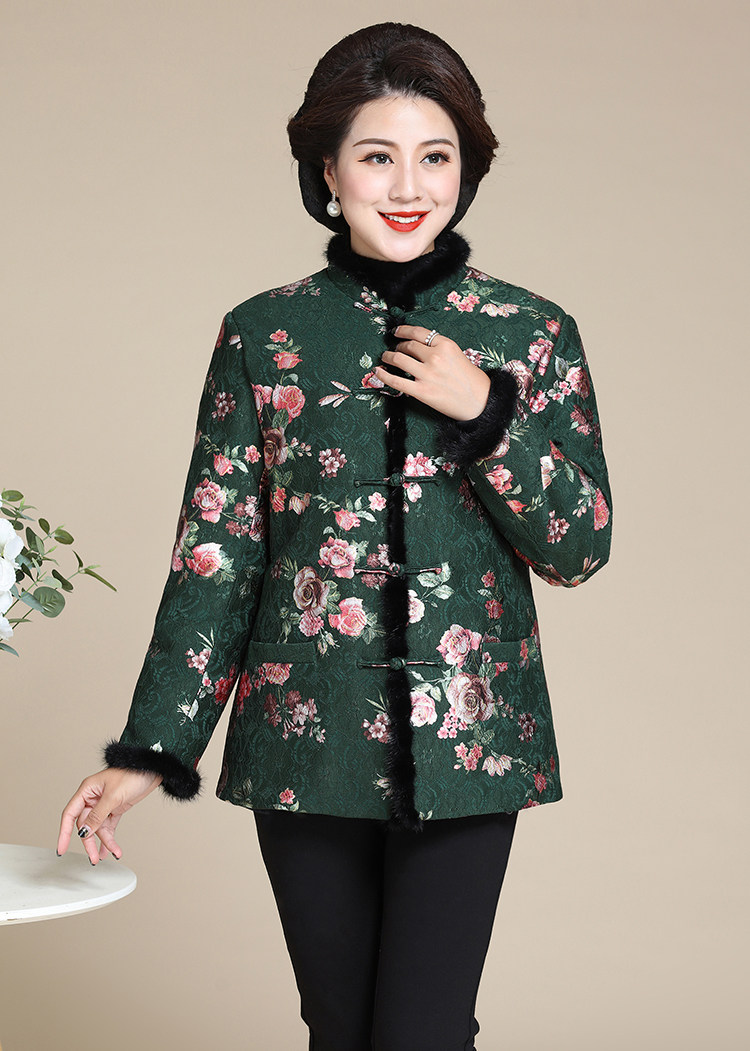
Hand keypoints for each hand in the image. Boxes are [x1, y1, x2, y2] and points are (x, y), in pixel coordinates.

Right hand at [57, 768, 161, 864]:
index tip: (61, 848)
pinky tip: (111, 849)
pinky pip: (108, 826)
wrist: (152, 770)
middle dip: (89, 841)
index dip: (64, 833)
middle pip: (85, 825)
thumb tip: (84, 831)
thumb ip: (97, 815)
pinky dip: (109, 838)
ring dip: (103, 842)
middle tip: (92, 858)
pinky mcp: (115, 808)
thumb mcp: (113, 796)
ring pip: (98, 828)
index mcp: (87, 790)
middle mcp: (93, 798)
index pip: (70, 814)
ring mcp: (104, 804)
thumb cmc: (132, 774)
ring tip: (108, 855)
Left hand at [375, 324, 490, 420]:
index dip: (403, 331)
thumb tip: (418, 346)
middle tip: (394, 349)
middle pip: (408, 346)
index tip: (397, 332)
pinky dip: (383, 376)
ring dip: (388, 357)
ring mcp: (427, 374)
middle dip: (398, 346)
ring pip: (399, 359)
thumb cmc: (471, 380)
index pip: (418, 332)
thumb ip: (439, 348)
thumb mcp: (458, 355)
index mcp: (445, 345)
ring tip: (385, 358)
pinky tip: (378, 372)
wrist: (480, 402)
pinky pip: (396, 381)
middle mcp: (435, 357)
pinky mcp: (422, 391)